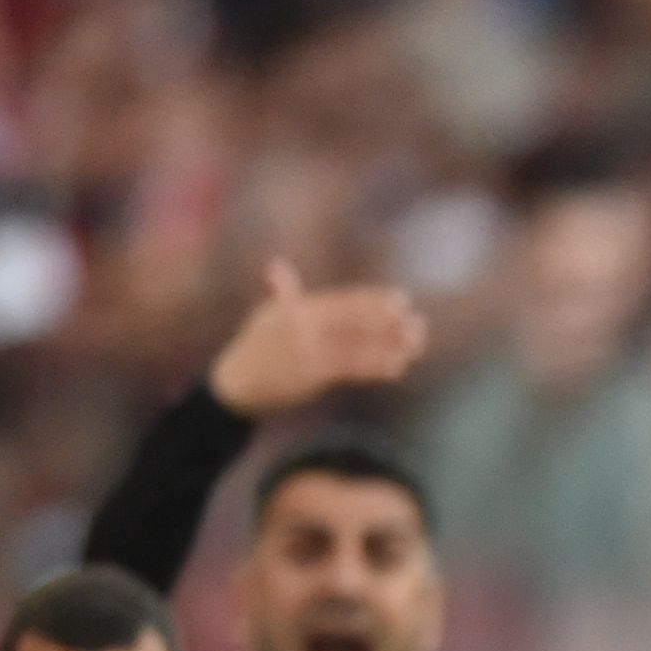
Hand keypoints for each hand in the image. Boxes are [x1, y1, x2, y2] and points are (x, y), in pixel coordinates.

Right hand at [206, 259, 427, 419]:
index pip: (342, 301)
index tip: (400, 299)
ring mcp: (307, 348)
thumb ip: (281, 294)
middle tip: (416, 318)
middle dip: (387, 320)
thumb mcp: (266, 317)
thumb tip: (277, 267)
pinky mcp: (310, 373)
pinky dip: (375, 367)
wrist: (234, 384)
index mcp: (296, 308)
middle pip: (354, 319)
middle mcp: (302, 324)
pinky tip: (397, 367)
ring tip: (416, 342)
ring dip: (390, 344)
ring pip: (357, 344)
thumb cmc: (254, 349)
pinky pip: (349, 369)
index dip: (372, 300)